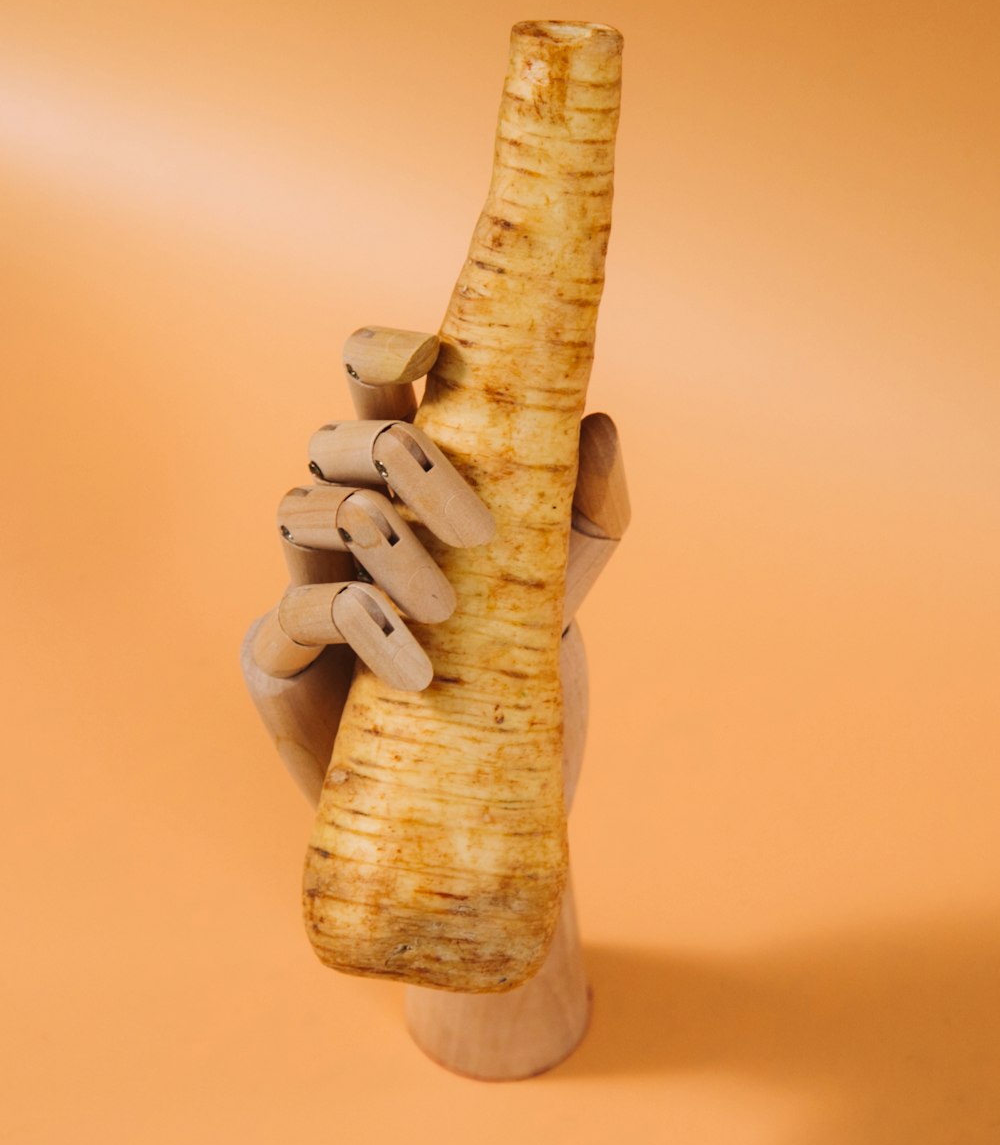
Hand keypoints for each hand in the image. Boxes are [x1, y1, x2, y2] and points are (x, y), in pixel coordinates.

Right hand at [241, 325, 628, 810]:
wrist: (482, 792)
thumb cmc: (513, 671)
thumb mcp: (564, 586)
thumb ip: (583, 509)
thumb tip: (596, 421)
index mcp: (408, 488)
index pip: (375, 390)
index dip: (384, 352)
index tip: (432, 351)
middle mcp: (348, 520)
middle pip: (332, 438)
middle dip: (398, 460)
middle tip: (477, 532)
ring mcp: (304, 583)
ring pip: (301, 507)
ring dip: (383, 545)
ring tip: (447, 610)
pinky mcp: (273, 653)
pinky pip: (297, 611)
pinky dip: (362, 626)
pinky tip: (418, 669)